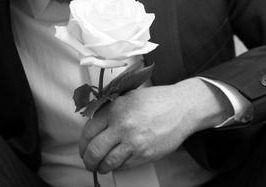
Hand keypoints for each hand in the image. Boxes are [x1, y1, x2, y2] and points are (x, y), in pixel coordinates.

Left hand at [79, 78, 232, 173]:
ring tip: (101, 166)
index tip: (84, 146)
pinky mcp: (145, 154)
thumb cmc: (158, 101)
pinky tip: (118, 163)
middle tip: (88, 161)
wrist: (182, 108)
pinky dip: (117, 167)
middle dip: (88, 159)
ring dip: (100, 167)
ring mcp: (134, 141)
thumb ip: (112, 110)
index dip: (83, 142)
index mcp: (116, 108)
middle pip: (94, 150)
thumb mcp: (130, 97)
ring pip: (107, 162)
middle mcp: (123, 125)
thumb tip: (95, 127)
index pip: (88, 130)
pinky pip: (124, 166)